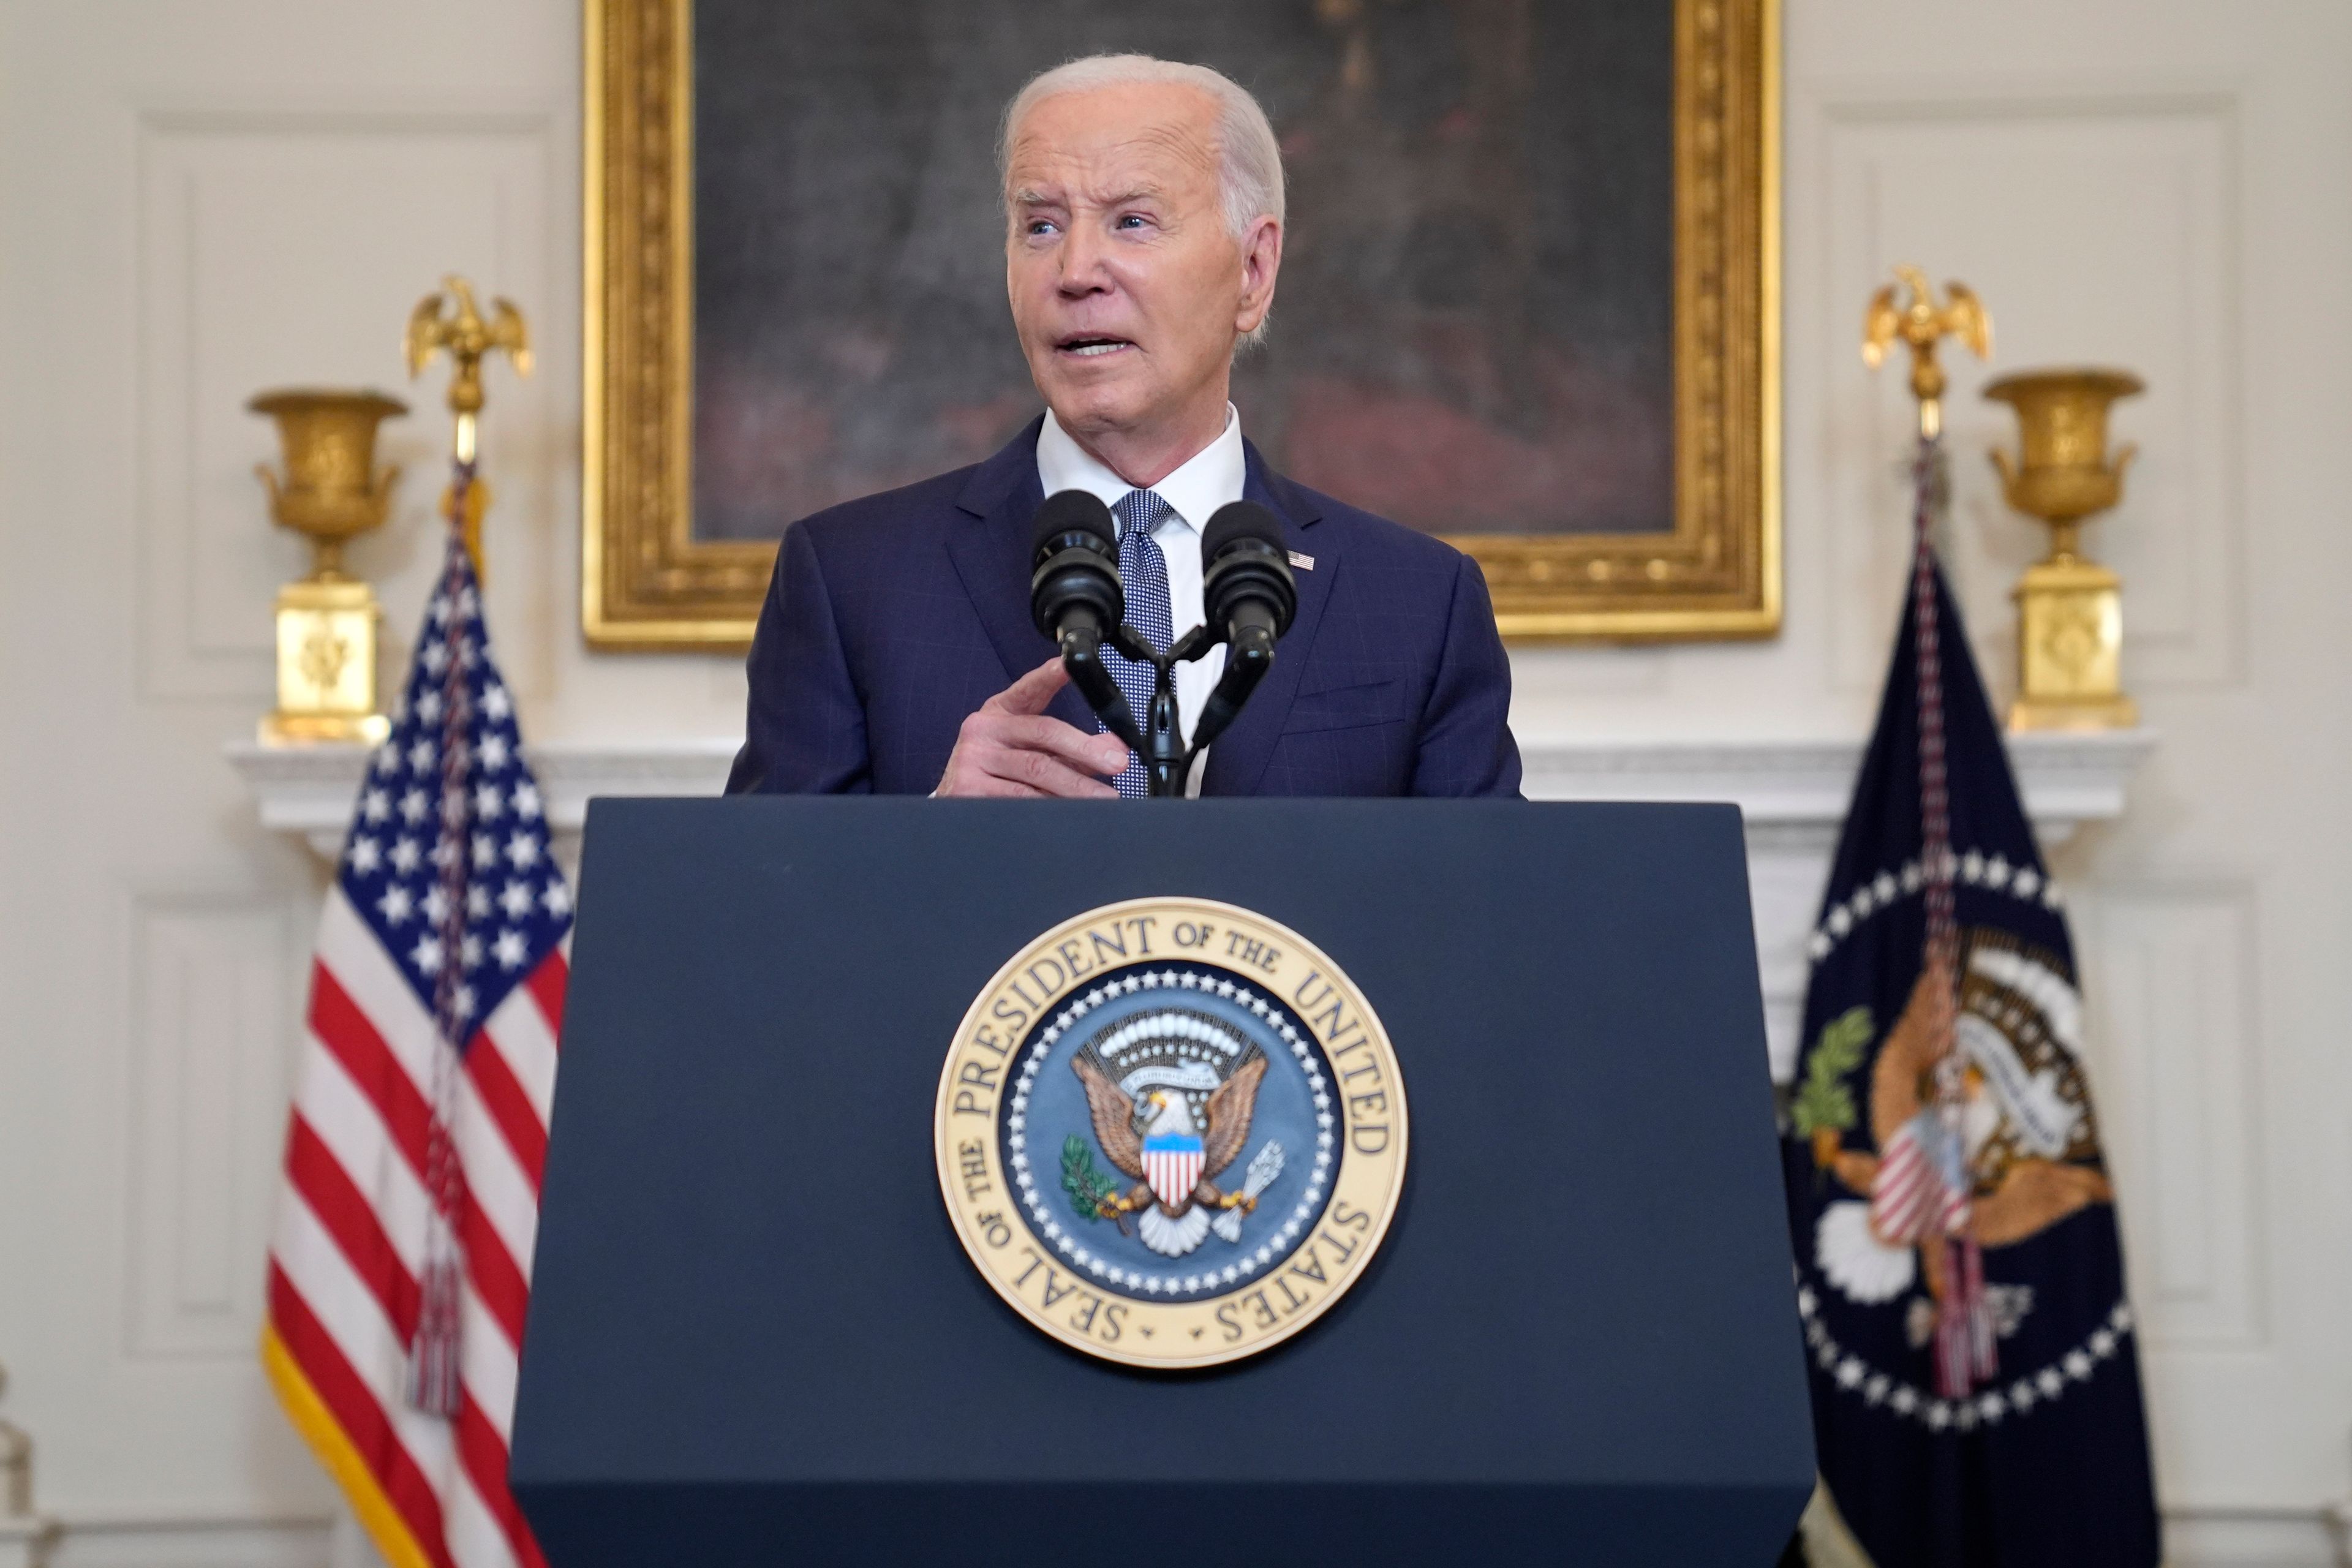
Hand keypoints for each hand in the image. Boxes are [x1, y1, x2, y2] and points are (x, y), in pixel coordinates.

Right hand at [935, 658, 1129, 797]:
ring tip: (1102, 797)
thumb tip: (1115, 748)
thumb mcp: (1031, 750)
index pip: (1028, 690)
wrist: (952, 800)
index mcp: (1000, 712)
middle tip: (1116, 763)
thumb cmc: (997, 770)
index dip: (1049, 677)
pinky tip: (1069, 813)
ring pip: (1036, 772)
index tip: (1068, 666)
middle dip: (1086, 751)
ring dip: (1076, 787)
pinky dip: (1049, 807)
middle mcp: (983, 730)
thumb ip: (1072, 746)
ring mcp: (972, 759)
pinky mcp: (967, 789)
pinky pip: (1019, 800)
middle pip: (1044, 734)